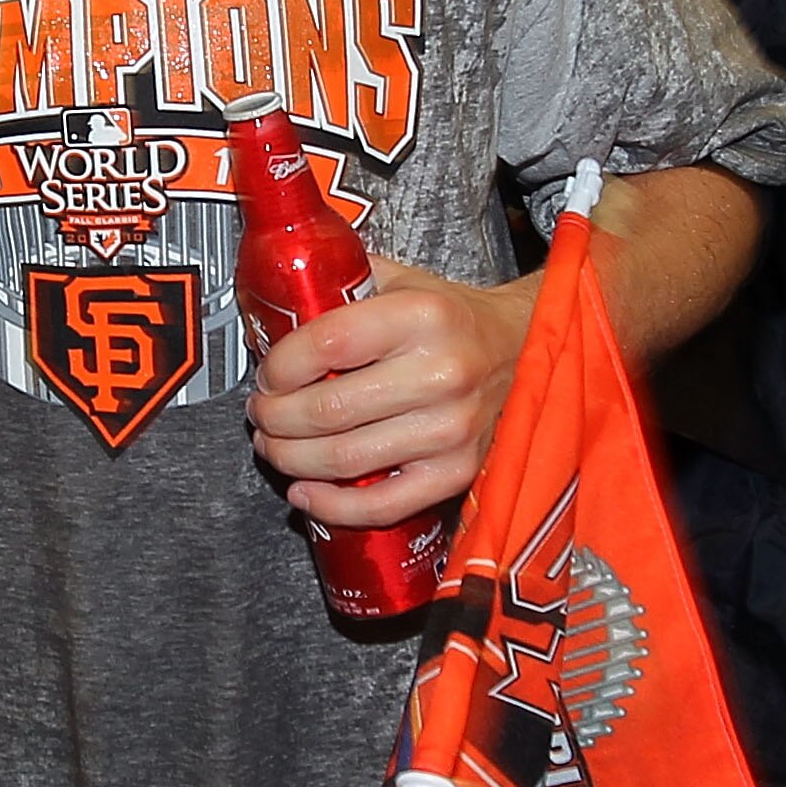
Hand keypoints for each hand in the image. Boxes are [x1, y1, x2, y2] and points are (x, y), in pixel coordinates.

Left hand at [245, 256, 533, 522]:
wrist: (523, 350)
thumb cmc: (454, 319)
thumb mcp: (401, 281)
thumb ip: (341, 285)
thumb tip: (272, 306)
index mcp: (422, 317)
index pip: (325, 345)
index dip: (279, 366)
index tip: (267, 374)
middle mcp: (441, 373)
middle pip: (326, 410)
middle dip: (274, 417)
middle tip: (262, 412)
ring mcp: (451, 429)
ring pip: (344, 459)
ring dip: (291, 458)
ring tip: (276, 445)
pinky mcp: (456, 473)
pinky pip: (381, 505)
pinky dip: (331, 505)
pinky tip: (305, 491)